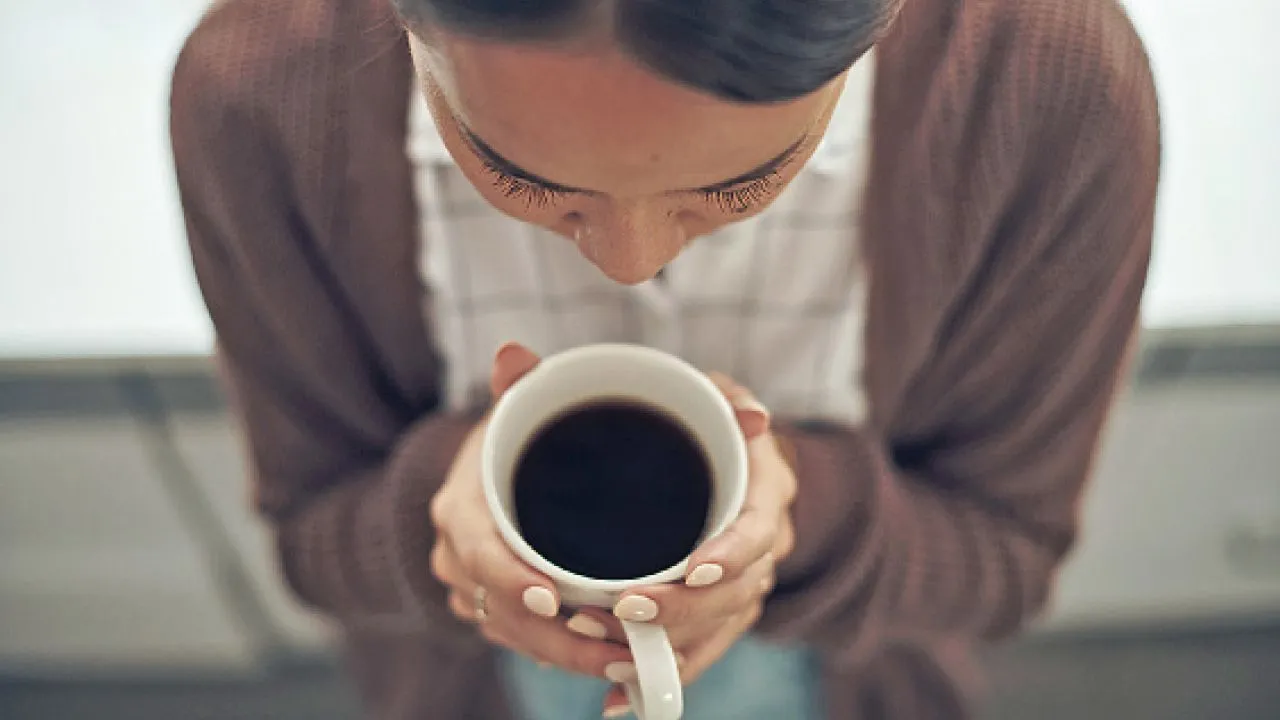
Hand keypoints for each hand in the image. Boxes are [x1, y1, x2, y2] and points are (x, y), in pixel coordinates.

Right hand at [429, 343, 633, 676]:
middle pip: (500, 611)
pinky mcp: (493, 610)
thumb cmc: (509, 438)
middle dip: (556, 638)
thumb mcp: (513, 408)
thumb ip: (519, 384)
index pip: (477, 552)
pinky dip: (560, 654)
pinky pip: (521, 642)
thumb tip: (515, 353)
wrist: (486, 473)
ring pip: (513, 636)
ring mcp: (472, 590)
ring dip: (567, 654)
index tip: (550, 598)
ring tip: (627, 660)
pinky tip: (607, 660)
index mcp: (459, 510)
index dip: (509, 578)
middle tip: (617, 646)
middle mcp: (457, 558)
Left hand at [583, 374, 797, 715]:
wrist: (720, 451)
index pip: (760, 530)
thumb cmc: (706, 416)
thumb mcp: (714, 394)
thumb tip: (753, 414)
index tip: (691, 570)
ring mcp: (745, 579)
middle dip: (681, 609)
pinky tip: (621, 699)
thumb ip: (723, 396)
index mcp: (765, 488)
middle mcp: (763, 541)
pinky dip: (664, 677)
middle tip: (623, 608)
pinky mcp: (720, 608)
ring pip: (716, 630)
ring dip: (664, 645)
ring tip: (606, 648)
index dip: (730, 555)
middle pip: (736, 593)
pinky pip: (701, 652)